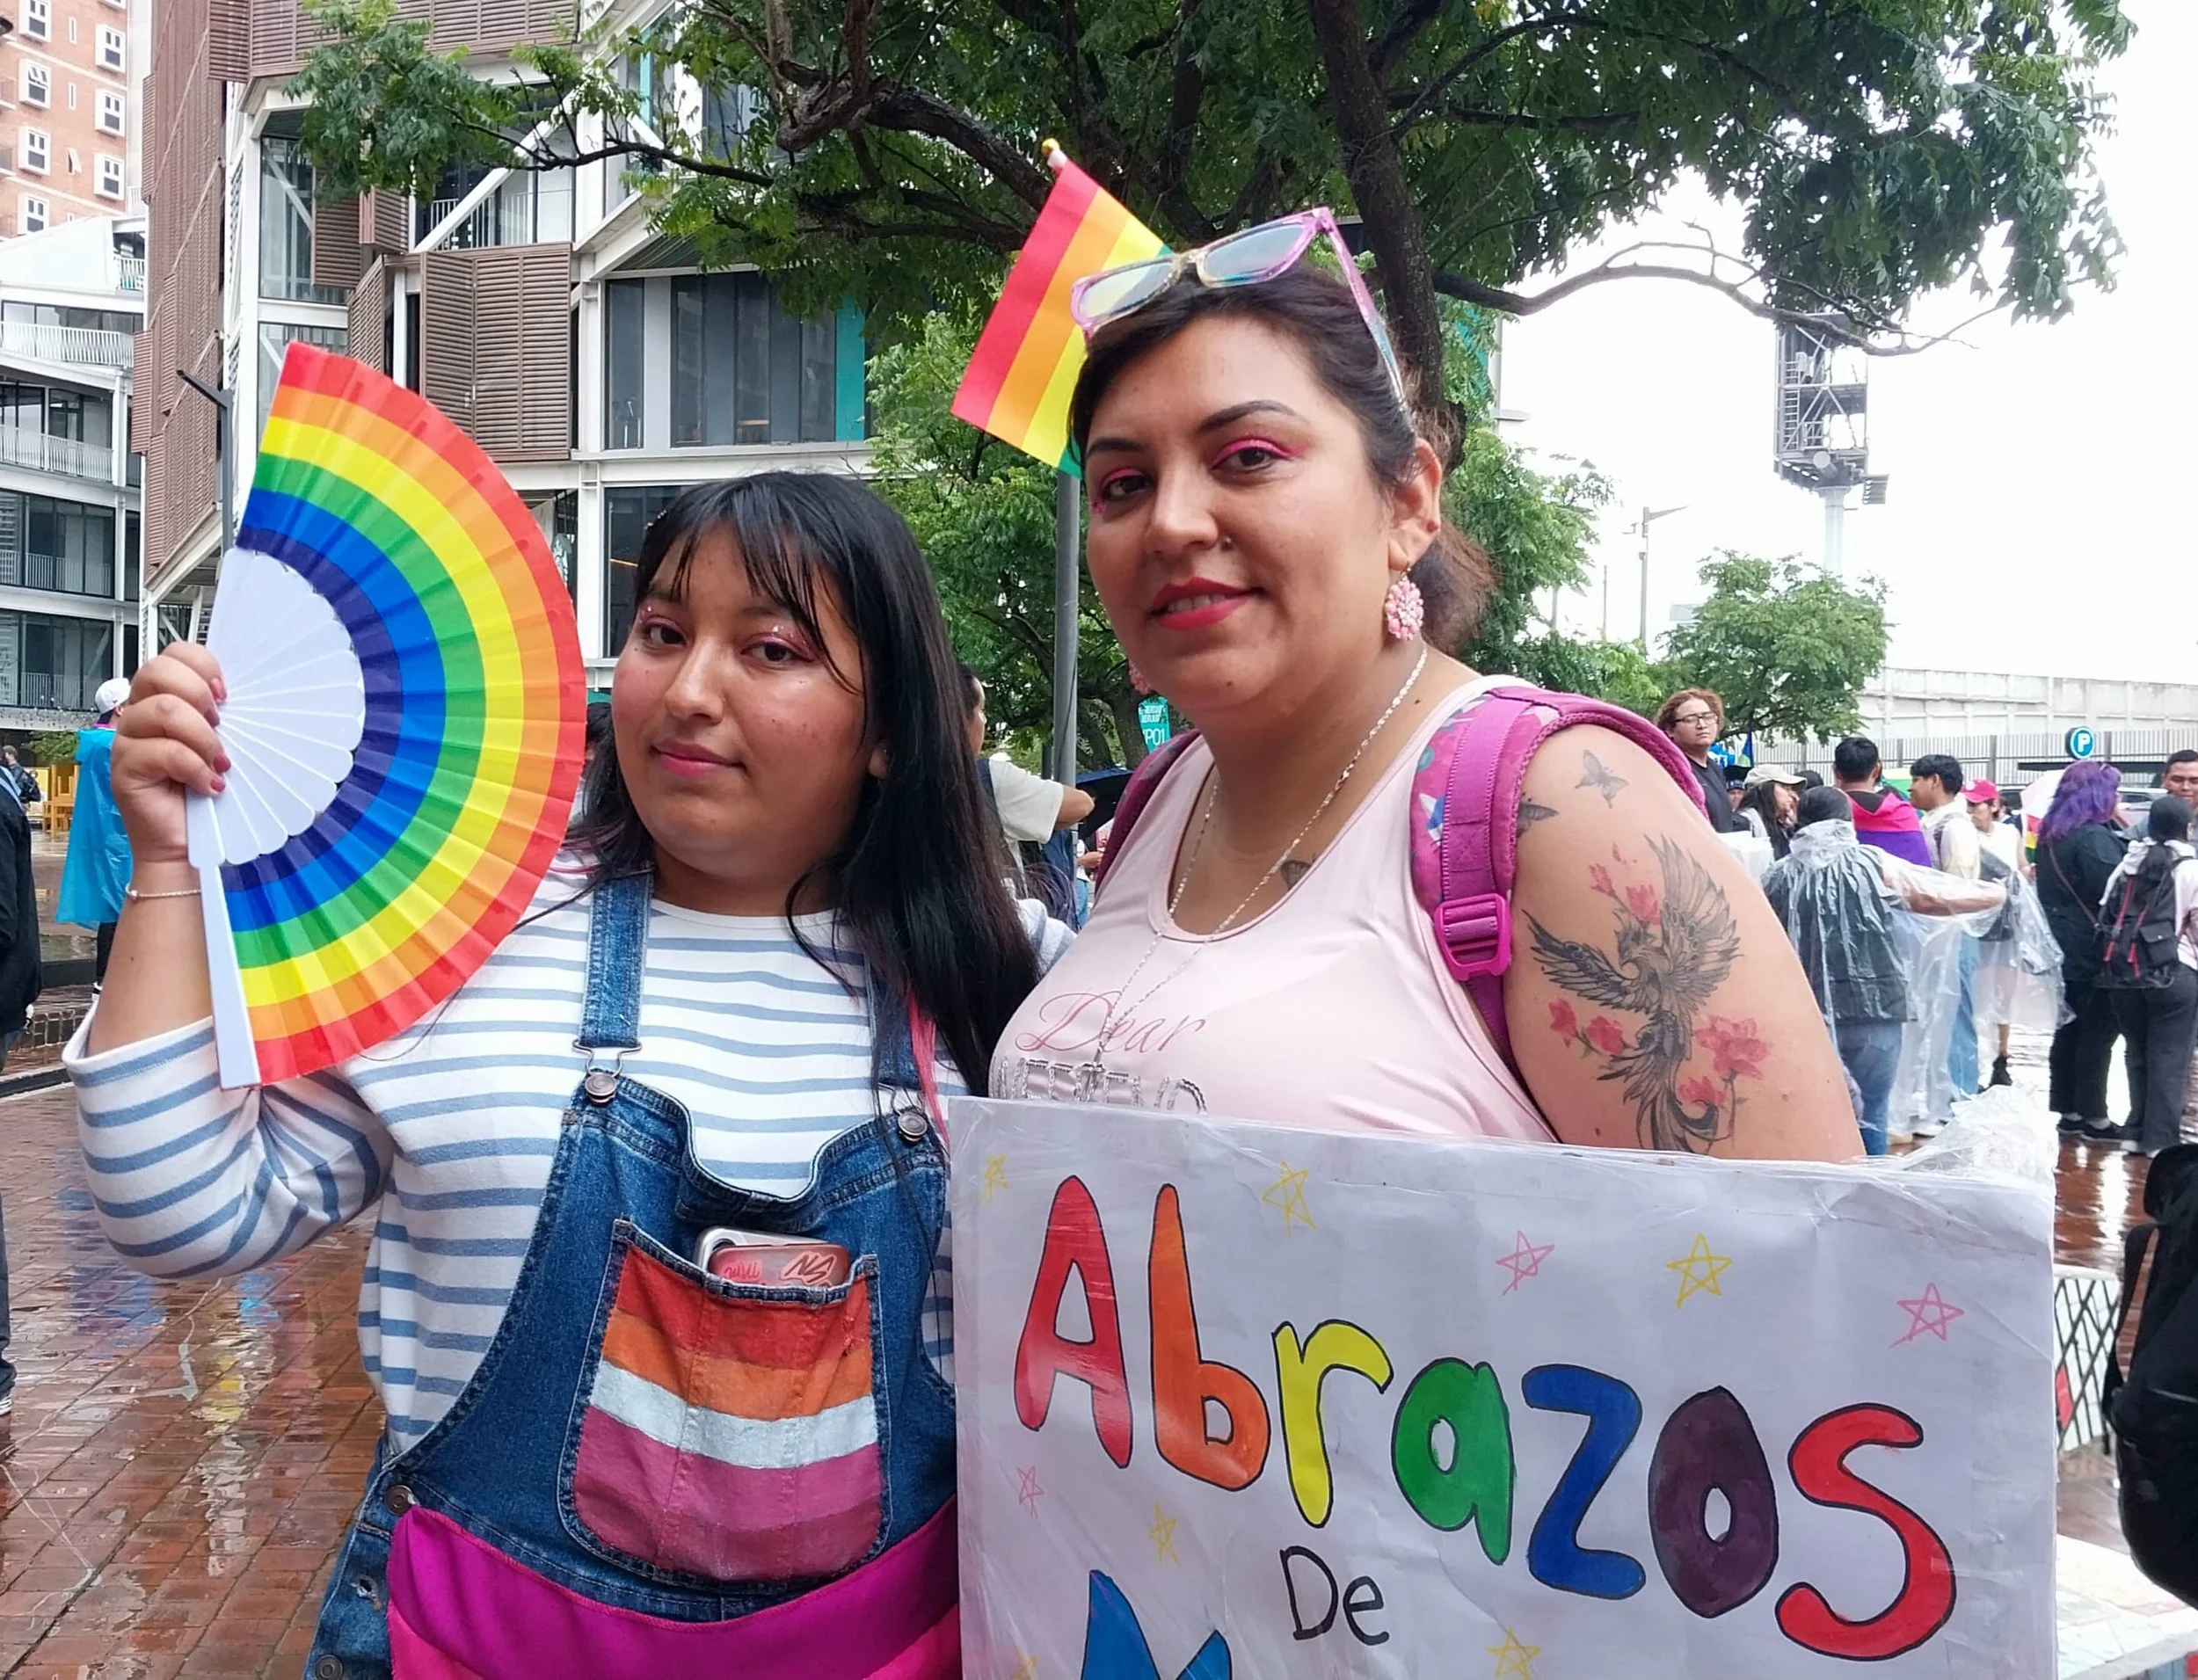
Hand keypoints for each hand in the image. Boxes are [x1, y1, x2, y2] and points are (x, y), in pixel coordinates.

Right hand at [111, 644, 228, 866]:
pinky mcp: (124, 768)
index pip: (174, 654)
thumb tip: (271, 696)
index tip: (227, 693)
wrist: (187, 843)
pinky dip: (194, 767)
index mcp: (166, 697)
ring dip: (201, 735)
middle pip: (157, 670)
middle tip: (220, 724)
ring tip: (219, 761)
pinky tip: (209, 785)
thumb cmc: (211, 791)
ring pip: (161, 709)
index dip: (202, 664)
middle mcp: (141, 712)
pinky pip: (161, 751)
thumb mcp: (229, 746)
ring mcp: (128, 739)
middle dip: (197, 692)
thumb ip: (234, 718)